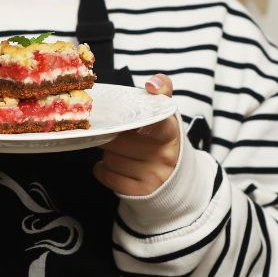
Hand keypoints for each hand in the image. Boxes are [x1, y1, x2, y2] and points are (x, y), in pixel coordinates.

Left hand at [94, 73, 180, 195]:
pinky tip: (113, 164)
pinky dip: (102, 169)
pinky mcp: (140, 193)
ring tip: (118, 150)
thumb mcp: (166, 114)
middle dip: (111, 136)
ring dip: (107, 153)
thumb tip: (151, 84)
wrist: (175, 178)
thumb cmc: (162, 138)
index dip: (145, 123)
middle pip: (119, 141)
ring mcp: (153, 177)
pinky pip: (107, 175)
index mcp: (170, 133)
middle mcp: (164, 156)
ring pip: (111, 159)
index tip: (137, 125)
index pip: (159, 125)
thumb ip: (162, 89)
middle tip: (115, 134)